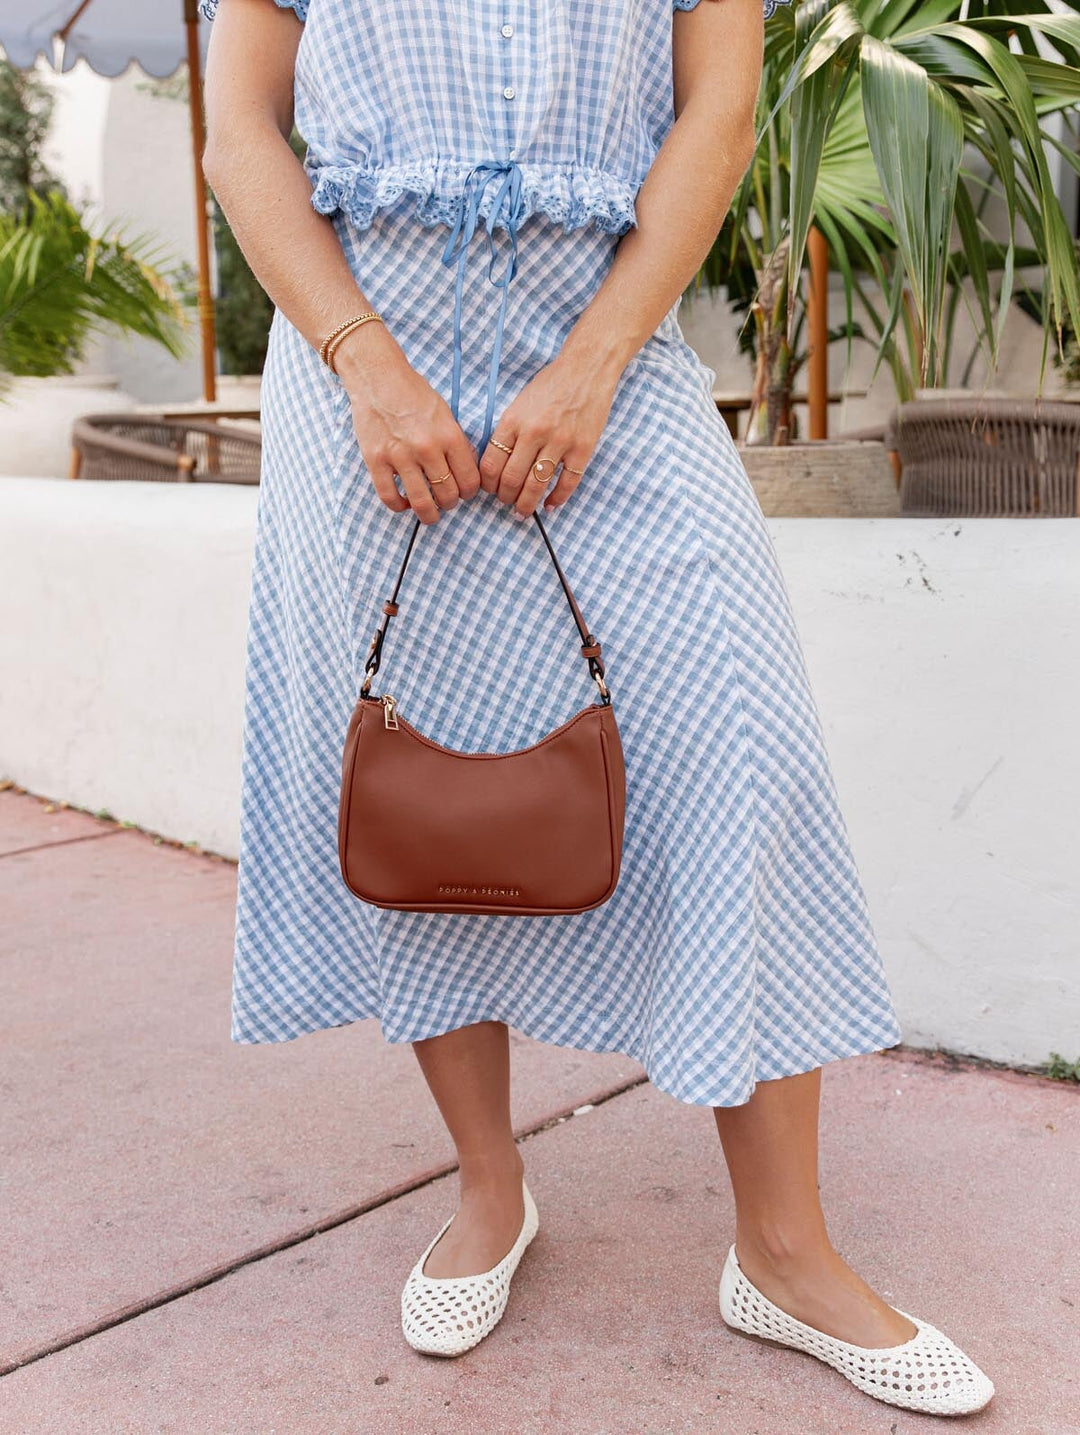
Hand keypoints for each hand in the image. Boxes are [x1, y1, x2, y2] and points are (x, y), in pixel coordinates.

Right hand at [334, 325, 480, 523]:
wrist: (377, 377)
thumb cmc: (413, 392)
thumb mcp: (445, 413)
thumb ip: (455, 442)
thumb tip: (466, 470)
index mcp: (448, 435)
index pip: (469, 480)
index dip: (470, 492)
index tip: (465, 493)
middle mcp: (426, 448)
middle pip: (447, 495)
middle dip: (450, 503)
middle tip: (447, 500)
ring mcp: (399, 456)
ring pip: (421, 502)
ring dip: (429, 514)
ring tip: (430, 514)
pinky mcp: (375, 460)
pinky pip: (389, 497)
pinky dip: (399, 507)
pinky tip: (403, 503)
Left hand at [478, 349, 619, 517]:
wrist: (586, 368)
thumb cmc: (551, 385)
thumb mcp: (520, 403)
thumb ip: (508, 432)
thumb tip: (497, 464)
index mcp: (513, 420)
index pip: (491, 463)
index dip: (487, 483)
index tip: (490, 489)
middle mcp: (534, 432)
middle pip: (511, 479)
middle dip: (505, 497)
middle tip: (506, 502)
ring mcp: (560, 441)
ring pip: (536, 485)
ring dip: (527, 504)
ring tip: (523, 511)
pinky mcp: (582, 448)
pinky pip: (567, 483)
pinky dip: (557, 499)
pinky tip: (550, 505)